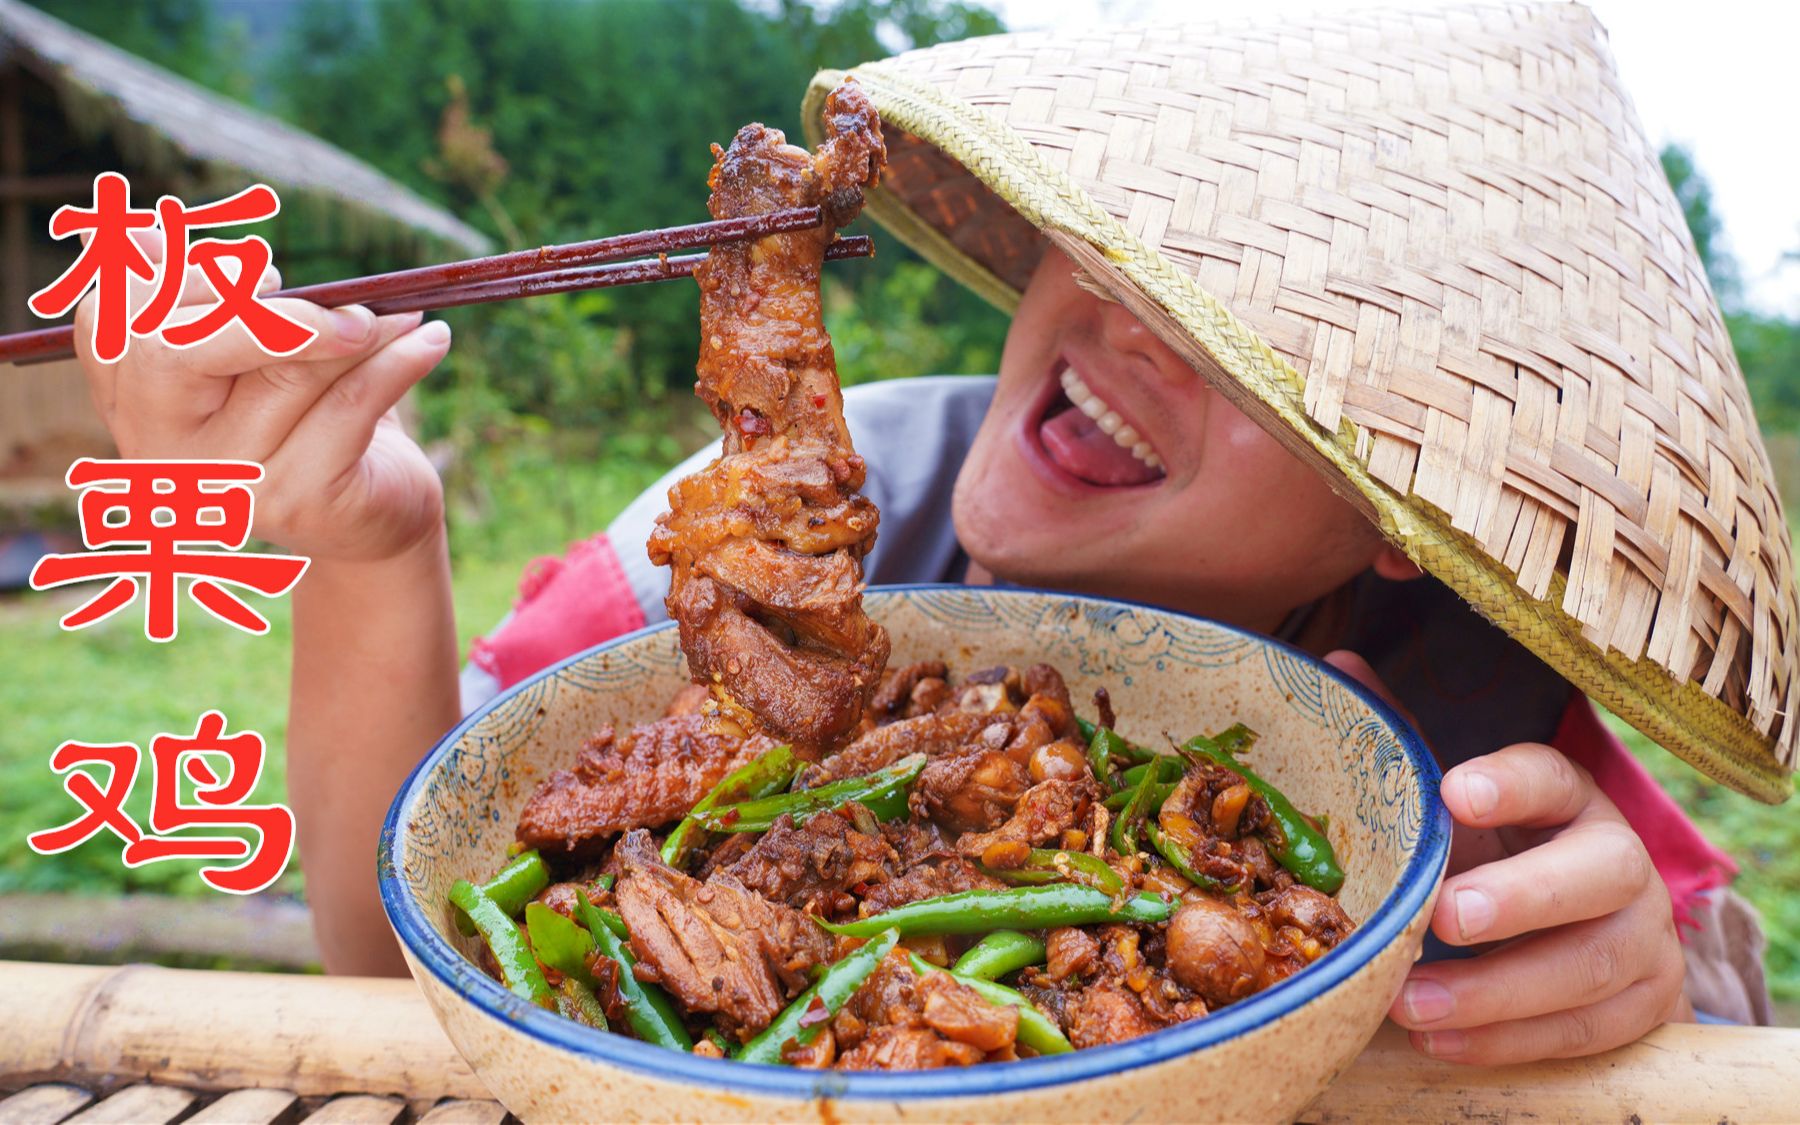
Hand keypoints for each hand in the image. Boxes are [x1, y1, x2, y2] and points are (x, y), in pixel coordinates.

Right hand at [75, 230, 451, 562]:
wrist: (371, 524)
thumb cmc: (309, 420)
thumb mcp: (254, 357)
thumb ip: (203, 296)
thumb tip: (140, 230)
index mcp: (131, 405)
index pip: (112, 323)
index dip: (183, 281)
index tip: (265, 278)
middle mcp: (163, 450)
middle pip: (178, 348)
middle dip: (260, 307)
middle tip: (335, 300)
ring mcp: (228, 480)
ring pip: (288, 369)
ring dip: (360, 328)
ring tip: (403, 313)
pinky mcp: (299, 498)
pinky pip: (351, 403)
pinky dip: (400, 361)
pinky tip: (431, 339)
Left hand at [1326, 652, 1688, 1065]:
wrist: (1586, 935)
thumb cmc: (1498, 854)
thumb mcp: (1455, 807)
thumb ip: (1404, 744)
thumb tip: (1336, 667)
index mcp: (1568, 797)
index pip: (1552, 776)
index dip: (1511, 782)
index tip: (1457, 792)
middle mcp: (1619, 860)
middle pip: (1595, 873)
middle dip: (1520, 898)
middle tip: (1445, 916)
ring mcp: (1643, 936)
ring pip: (1587, 966)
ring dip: (1494, 993)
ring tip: (1410, 1004)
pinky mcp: (1645, 1004)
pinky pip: (1583, 1031)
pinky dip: (1508, 1041)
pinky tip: (1439, 1040)